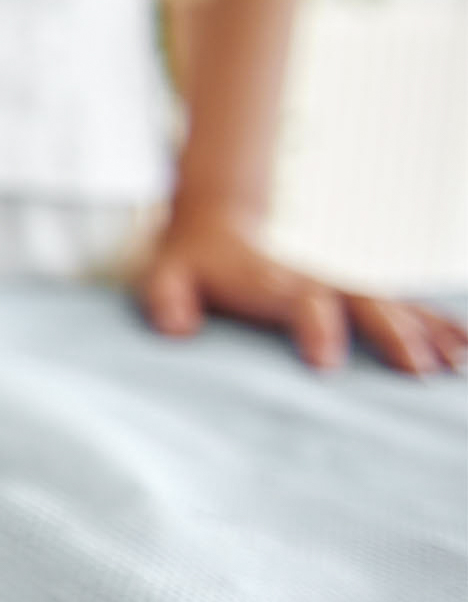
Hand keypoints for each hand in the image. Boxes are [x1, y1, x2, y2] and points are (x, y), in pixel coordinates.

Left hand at [138, 211, 466, 374]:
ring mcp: (339, 288)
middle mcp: (314, 283)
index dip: (313, 326)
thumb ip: (166, 299)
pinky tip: (466, 347)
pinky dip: (437, 324)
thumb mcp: (163, 278)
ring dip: (428, 332)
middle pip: (360, 303)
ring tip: (458, 364)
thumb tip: (175, 327)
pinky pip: (403, 309)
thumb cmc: (189, 267)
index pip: (297, 301)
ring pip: (392, 307)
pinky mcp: (353, 298)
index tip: (325, 361)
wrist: (216, 230)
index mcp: (269, 282)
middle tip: (419, 371)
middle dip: (391, 334)